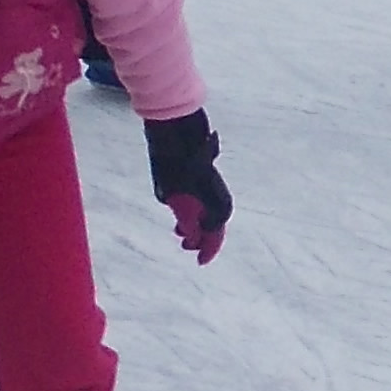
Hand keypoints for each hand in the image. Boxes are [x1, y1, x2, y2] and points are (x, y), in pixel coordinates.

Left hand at [142, 108, 229, 263]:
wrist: (176, 130)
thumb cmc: (173, 162)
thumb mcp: (171, 195)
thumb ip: (184, 217)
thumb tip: (191, 235)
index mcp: (214, 202)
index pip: (215, 233)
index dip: (208, 249)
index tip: (199, 260)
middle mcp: (218, 195)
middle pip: (215, 223)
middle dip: (201, 236)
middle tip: (186, 245)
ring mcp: (213, 185)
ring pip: (211, 211)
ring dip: (197, 223)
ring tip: (180, 230)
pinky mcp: (205, 177)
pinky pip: (206, 199)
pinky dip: (196, 209)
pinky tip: (182, 208)